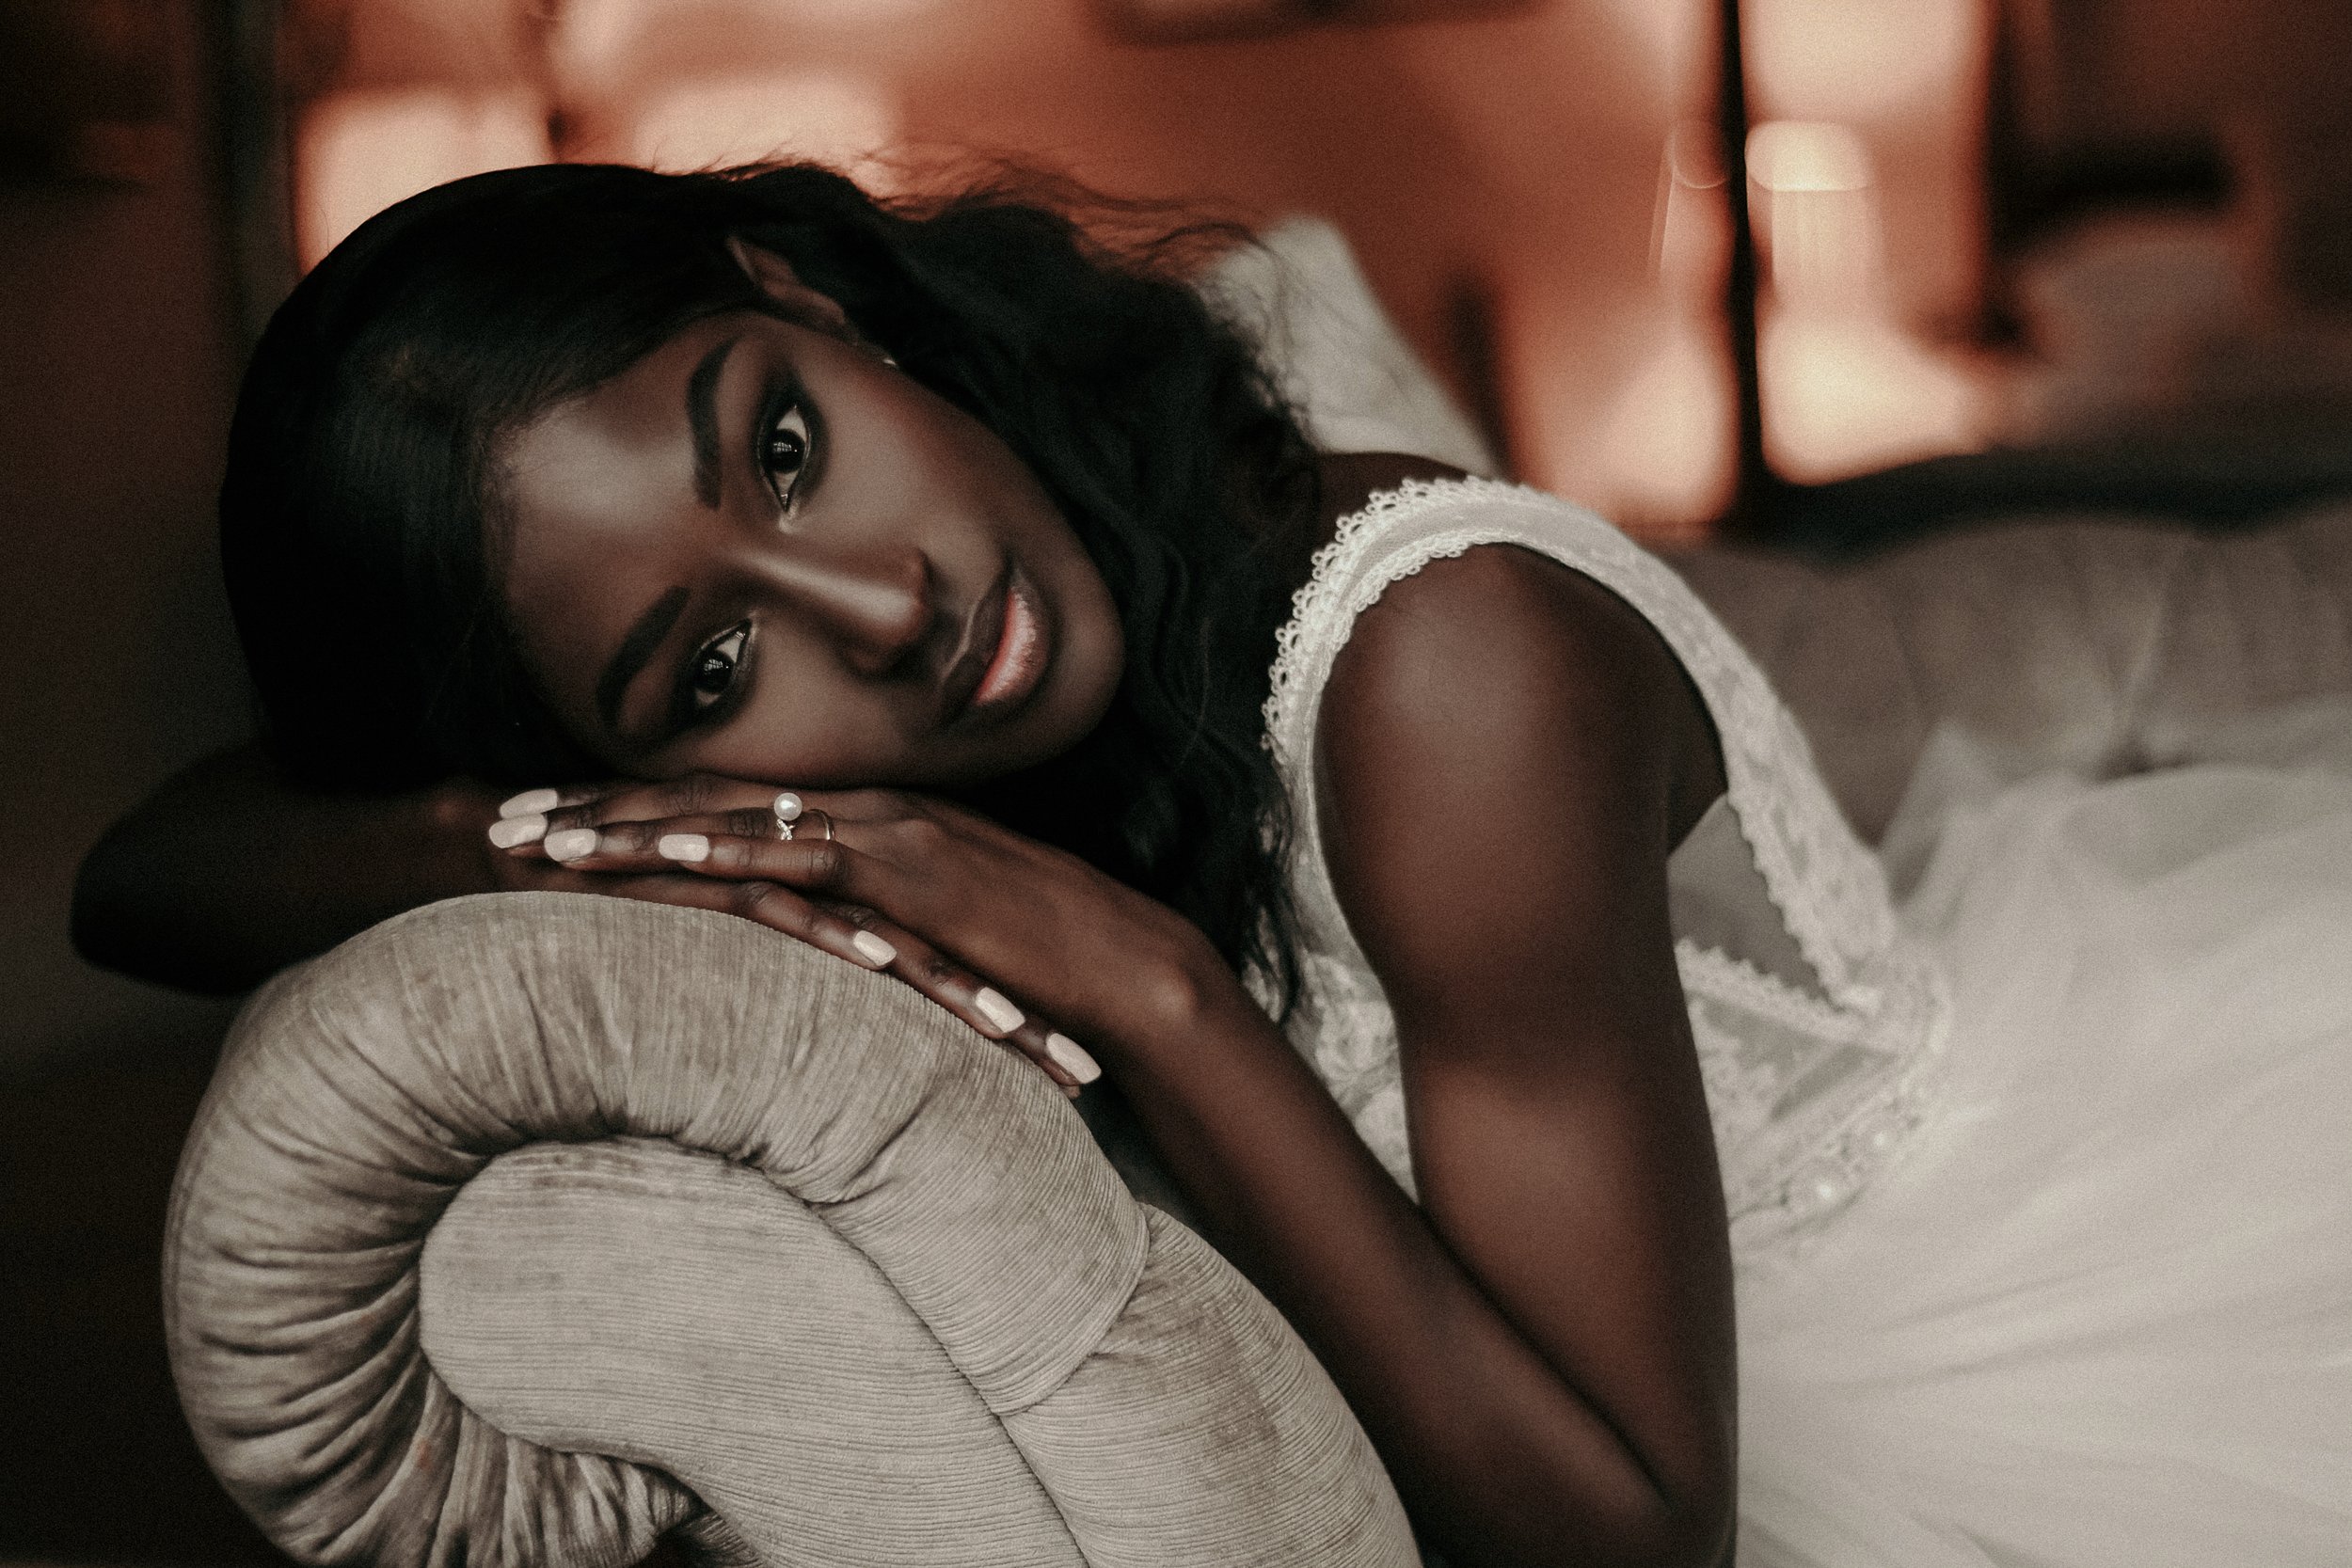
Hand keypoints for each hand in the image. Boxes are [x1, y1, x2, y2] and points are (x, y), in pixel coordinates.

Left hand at [485, 776, 1241, 1093]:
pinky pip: (803, 853)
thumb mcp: (918, 941)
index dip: (627, 812)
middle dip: (594, 807)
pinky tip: (661, 857)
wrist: (1121, 965)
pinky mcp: (910, 868)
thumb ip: (853, 932)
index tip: (547, 823)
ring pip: (730, 814)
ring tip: (538, 841)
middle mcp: (860, 806)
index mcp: (857, 820)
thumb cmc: (1029, 963)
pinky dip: (729, 850)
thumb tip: (796, 965)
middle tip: (498, 820)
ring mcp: (884, 829)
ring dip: (628, 826)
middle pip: (699, 795)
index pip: (720, 805)